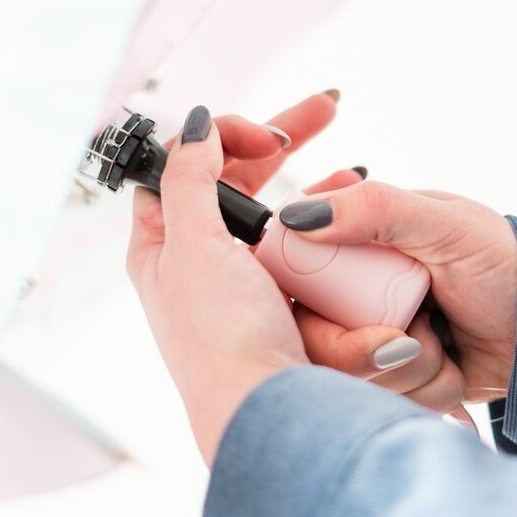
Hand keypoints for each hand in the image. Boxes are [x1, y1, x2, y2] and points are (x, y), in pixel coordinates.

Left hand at [127, 93, 361, 463]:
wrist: (266, 407)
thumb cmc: (219, 337)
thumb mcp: (193, 247)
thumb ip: (189, 180)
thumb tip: (194, 126)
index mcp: (163, 243)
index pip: (184, 165)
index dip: (224, 136)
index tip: (271, 136)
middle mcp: (202, 258)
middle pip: (239, 179)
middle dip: (284, 138)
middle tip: (325, 109)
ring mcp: (245, 279)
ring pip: (279, 210)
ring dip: (314, 183)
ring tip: (351, 169)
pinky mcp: (284, 299)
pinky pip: (305, 247)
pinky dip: (328, 224)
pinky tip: (354, 213)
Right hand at [281, 182, 516, 412]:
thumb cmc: (504, 263)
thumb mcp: (444, 223)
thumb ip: (374, 209)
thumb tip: (298, 218)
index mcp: (361, 245)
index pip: (296, 273)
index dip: (310, 303)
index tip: (360, 315)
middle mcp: (359, 293)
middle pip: (314, 338)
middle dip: (369, 351)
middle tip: (412, 341)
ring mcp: (376, 336)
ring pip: (351, 376)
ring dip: (410, 370)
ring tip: (446, 341)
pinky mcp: (397, 377)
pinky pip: (387, 400)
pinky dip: (429, 390)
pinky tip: (454, 366)